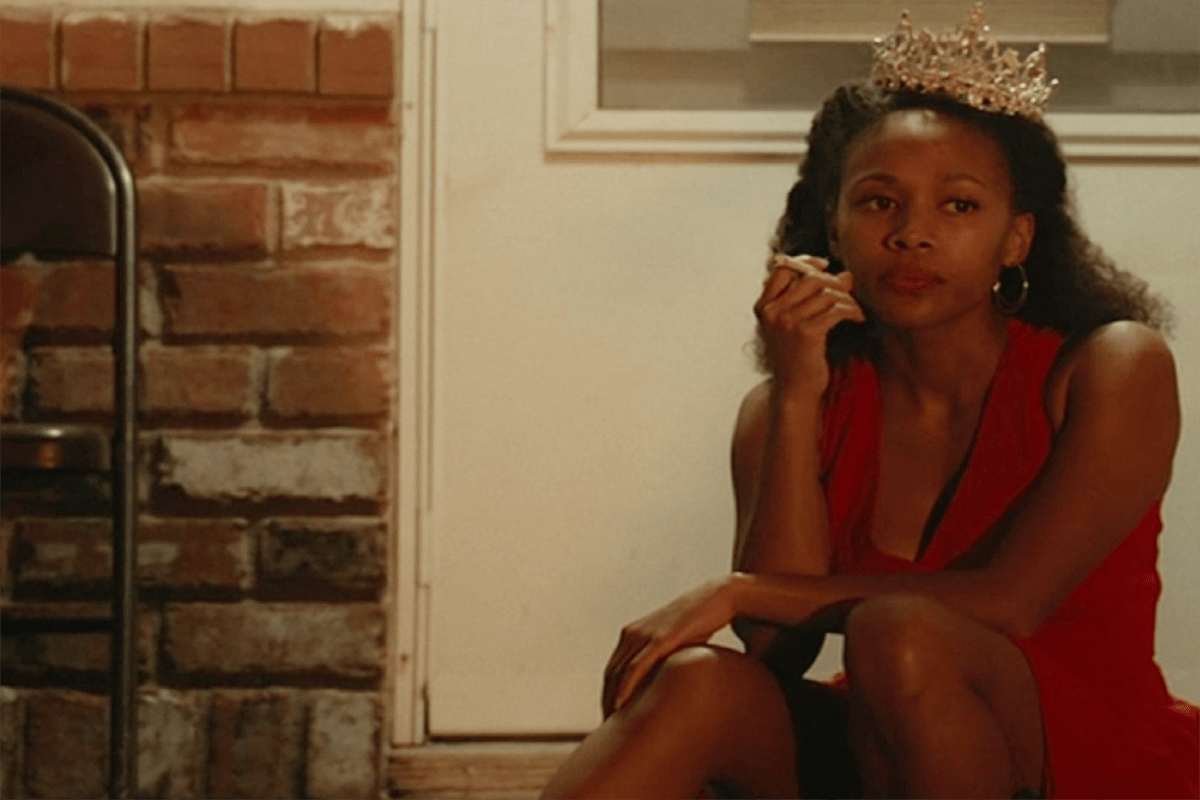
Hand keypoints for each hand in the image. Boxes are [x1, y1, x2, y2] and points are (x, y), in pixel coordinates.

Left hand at [601, 577, 736, 716]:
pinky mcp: (660, 639)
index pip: (613, 669)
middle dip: (606, 702)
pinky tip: (620, 706)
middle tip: (608, 729)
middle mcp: (632, 633)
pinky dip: (625, 688)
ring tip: (613, 726)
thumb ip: (666, 662)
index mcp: (633, 634)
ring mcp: (644, 634)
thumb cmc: (700, 623)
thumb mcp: (677, 645)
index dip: (608, 694)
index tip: (610, 717)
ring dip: (611, 700)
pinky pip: (636, 667)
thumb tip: (668, 686)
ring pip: (618, 673)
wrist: (717, 598)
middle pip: (611, 674)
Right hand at [754, 255, 864, 398]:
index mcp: (764, 307)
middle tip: (847, 293)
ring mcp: (787, 322)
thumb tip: (847, 275)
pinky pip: (836, 310)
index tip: (825, 266)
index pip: (782, 268)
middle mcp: (772, 312)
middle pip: (810, 278)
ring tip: (855, 308)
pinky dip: (852, 311)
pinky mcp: (806, 333)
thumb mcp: (797, 324)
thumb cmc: (796, 357)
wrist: (794, 390)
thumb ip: (814, 297)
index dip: (805, 262)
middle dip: (833, 282)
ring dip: (847, 298)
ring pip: (826, 293)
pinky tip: (858, 318)